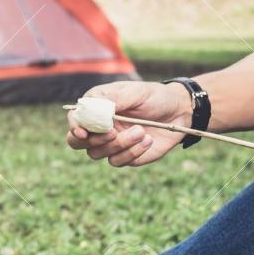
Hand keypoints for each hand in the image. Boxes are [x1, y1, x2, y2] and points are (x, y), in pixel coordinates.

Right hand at [66, 80, 192, 167]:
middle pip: (76, 142)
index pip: (75, 118)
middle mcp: (99, 127)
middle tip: (113, 133)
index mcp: (97, 107)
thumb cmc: (155, 97)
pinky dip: (132, 152)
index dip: (74, 126)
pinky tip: (148, 140)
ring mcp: (110, 143)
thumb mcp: (136, 92)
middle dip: (93, 140)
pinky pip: (117, 161)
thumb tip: (92, 109)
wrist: (179, 112)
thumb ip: (113, 99)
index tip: (83, 132)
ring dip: (120, 144)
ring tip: (141, 131)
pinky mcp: (124, 156)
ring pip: (97, 153)